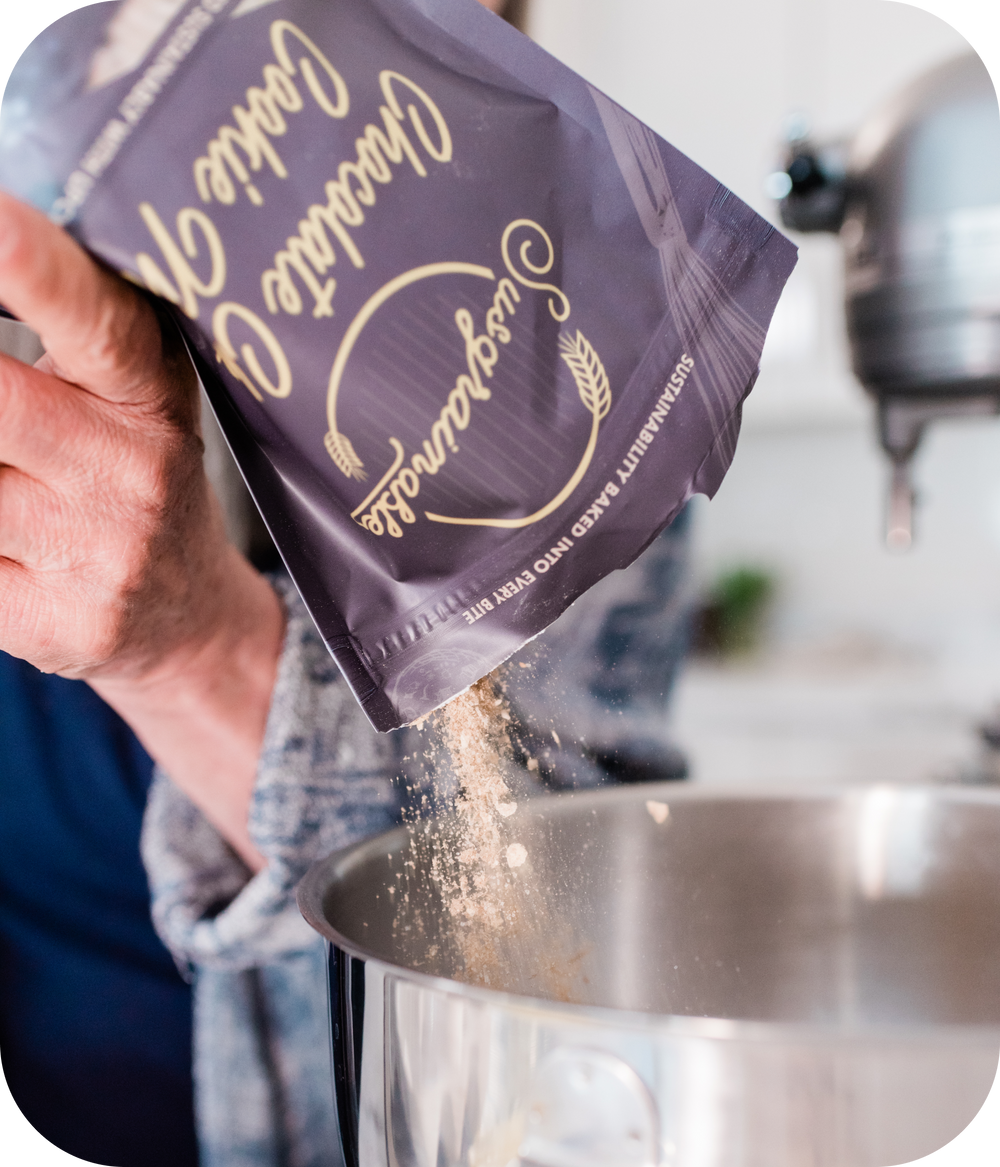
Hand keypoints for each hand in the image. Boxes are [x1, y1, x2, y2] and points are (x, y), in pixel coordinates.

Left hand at [0, 191, 282, 869]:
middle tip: (11, 420)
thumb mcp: (130, 397)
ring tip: (18, 473)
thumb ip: (67, 333)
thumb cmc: (135, 480)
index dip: (39, 271)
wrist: (184, 615)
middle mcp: (133, 471)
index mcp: (148, 393)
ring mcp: (95, 553)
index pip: (98, 321)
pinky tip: (6, 538)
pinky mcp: (52, 622)